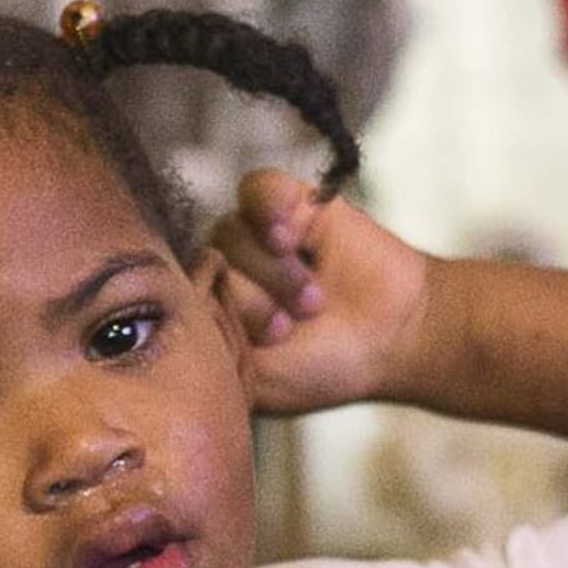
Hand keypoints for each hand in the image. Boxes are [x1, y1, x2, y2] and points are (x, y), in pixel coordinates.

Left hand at [198, 169, 439, 415]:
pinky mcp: (290, 201)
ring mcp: (256, 233)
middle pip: (205, 263)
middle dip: (246, 301)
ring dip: (273, 272)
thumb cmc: (325, 365)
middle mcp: (227, 267)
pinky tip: (290, 238)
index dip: (213, 318)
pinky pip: (257, 188)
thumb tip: (173, 312)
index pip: (178, 297)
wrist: (395, 338)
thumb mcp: (256, 379)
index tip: (256, 347)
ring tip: (312, 300)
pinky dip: (270, 210)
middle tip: (285, 328)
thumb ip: (211, 348)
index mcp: (211, 309)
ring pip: (231, 231)